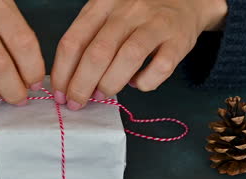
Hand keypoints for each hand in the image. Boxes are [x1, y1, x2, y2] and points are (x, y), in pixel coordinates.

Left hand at [51, 0, 226, 109]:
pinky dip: (145, 82)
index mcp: (103, 4)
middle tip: (76, 102)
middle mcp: (128, 10)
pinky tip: (138, 84)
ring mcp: (155, 24)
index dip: (62, 72)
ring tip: (102, 95)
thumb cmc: (137, 14)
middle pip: (98, 52)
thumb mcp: (107, 16)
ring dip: (110, 84)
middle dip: (82, 85)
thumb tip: (69, 82)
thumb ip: (89, 40)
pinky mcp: (179, 40)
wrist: (185, 0)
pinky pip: (160, 68)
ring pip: (128, 58)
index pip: (73, 41)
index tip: (59, 94)